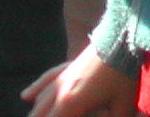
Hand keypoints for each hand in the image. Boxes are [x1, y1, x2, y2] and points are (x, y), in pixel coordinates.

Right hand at [24, 48, 138, 116]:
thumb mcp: (122, 107)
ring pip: (41, 99)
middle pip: (41, 113)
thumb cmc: (124, 76)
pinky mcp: (69, 65)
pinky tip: (25, 96)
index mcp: (70, 104)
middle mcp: (60, 90)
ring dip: (37, 112)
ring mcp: (63, 76)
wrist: (122, 39)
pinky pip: (47, 79)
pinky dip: (36, 89)